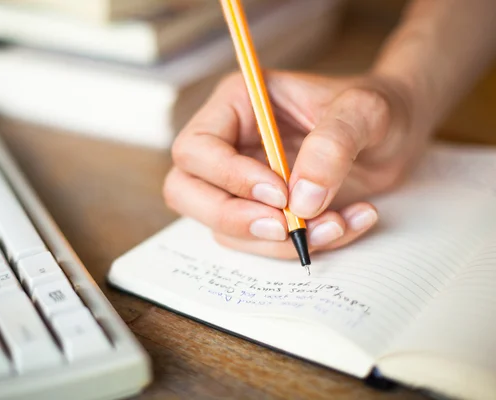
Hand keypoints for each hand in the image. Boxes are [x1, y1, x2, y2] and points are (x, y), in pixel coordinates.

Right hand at [163, 71, 425, 258]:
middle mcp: (227, 145)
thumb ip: (333, 144)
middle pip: (186, 192)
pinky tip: (345, 224)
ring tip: (340, 223)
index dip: (229, 176)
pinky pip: (260, 243)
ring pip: (223, 228)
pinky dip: (299, 247)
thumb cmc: (375, 109)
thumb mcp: (366, 110)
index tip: (281, 193)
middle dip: (233, 219)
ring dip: (277, 241)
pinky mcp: (259, 212)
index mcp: (236, 104)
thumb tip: (300, 200)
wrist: (393, 135)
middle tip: (286, 228)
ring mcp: (239, 183)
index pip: (197, 148)